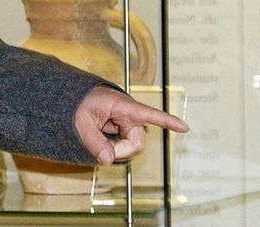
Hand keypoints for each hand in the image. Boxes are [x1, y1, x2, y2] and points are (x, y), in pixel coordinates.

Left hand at [74, 85, 188, 165]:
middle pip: (137, 144)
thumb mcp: (80, 120)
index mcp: (124, 107)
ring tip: (98, 138)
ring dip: (115, 151)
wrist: (74, 98)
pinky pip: (124, 149)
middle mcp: (130, 117)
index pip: (150, 114)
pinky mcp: (123, 134)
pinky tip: (103, 144)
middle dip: (120, 151)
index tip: (184, 127)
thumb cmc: (79, 102)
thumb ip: (93, 140)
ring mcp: (128, 126)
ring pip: (130, 149)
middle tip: (101, 148)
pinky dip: (113, 151)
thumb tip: (108, 160)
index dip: (168, 121)